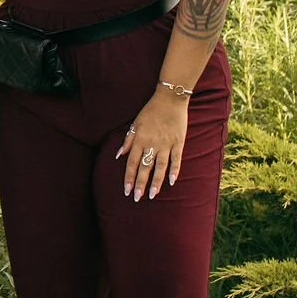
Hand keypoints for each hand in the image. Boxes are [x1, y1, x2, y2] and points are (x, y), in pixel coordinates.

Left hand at [115, 87, 188, 201]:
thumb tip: (118, 155)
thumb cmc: (150, 111)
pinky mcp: (178, 142)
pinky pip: (176, 159)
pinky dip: (175, 170)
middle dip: (140, 184)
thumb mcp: (135, 124)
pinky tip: (172, 182)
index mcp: (139, 140)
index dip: (129, 177)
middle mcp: (151, 144)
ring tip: (152, 195)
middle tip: (137, 198)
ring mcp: (166, 144)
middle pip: (144, 167)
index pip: (132, 163)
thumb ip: (128, 140)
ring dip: (156, 182)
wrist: (170, 99)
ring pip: (160, 166)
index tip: (127, 190)